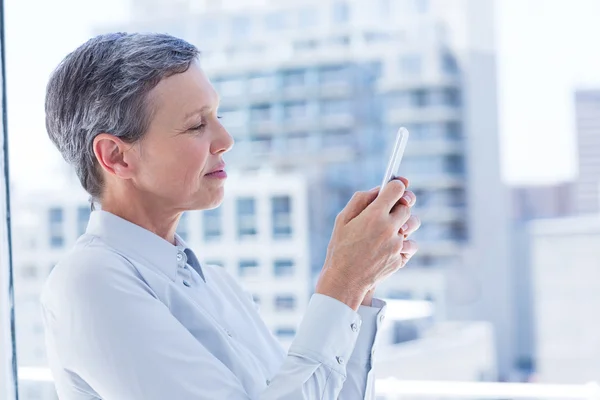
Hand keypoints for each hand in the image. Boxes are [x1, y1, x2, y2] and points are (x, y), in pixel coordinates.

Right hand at [316, 177, 419, 309]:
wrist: (345, 280)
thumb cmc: (340, 248)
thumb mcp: (342, 219)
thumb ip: (361, 200)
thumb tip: (379, 189)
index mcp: (374, 215)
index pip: (397, 189)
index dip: (396, 185)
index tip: (394, 186)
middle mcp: (389, 228)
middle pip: (407, 205)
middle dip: (398, 205)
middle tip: (388, 210)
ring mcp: (397, 244)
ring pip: (413, 224)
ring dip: (404, 223)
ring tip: (391, 229)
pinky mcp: (401, 258)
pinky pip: (412, 245)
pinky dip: (405, 244)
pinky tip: (392, 245)